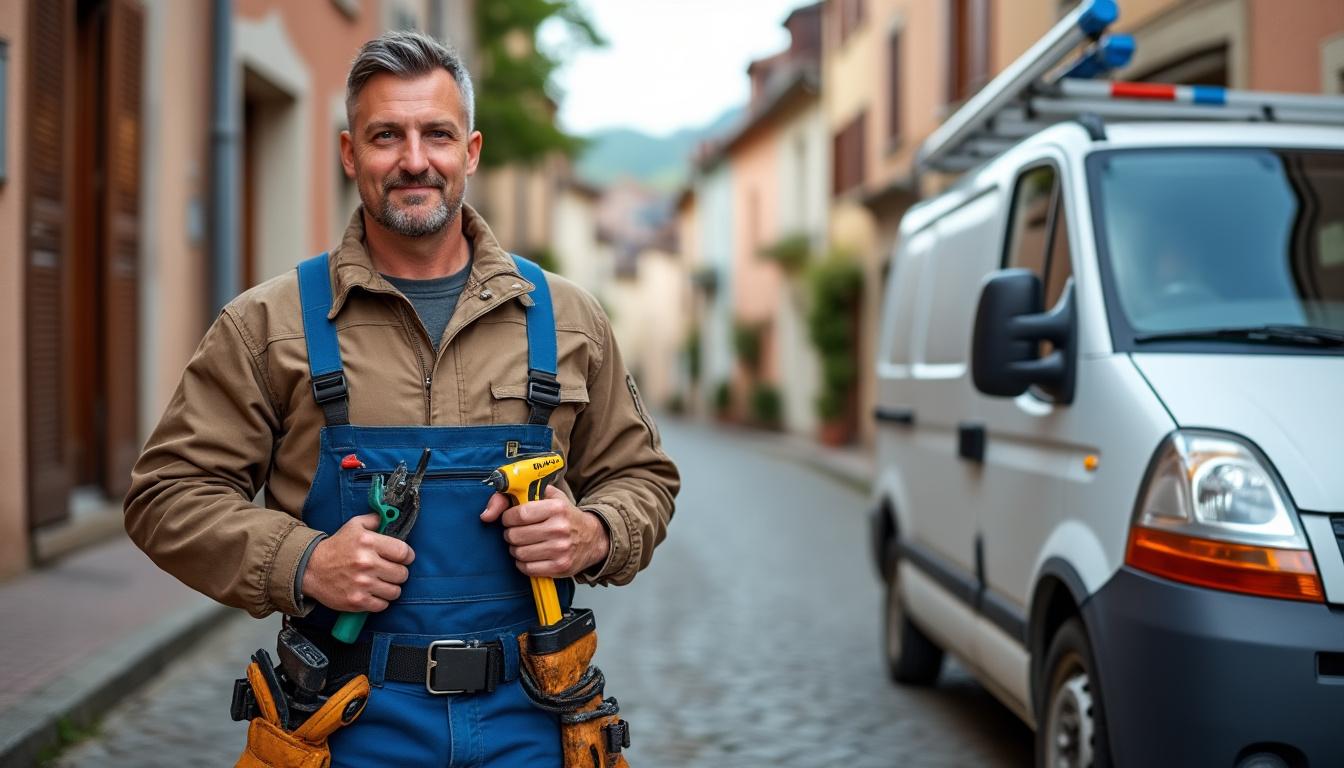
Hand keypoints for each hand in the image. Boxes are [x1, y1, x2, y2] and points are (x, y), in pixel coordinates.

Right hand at [301, 514, 414, 611]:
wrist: (310, 569)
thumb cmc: (336, 547)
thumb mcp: (354, 526)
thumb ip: (375, 519)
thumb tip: (393, 516)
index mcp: (368, 542)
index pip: (404, 552)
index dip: (407, 556)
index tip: (403, 558)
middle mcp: (366, 563)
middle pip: (402, 574)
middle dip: (398, 572)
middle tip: (389, 570)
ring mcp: (362, 584)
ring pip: (395, 591)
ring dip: (391, 587)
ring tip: (381, 582)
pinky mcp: (357, 601)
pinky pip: (382, 605)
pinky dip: (380, 601)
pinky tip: (373, 593)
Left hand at [479, 485, 609, 577]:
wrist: (593, 539)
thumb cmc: (564, 515)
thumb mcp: (546, 496)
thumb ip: (513, 496)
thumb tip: (485, 515)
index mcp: (556, 508)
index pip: (518, 514)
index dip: (507, 518)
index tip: (510, 518)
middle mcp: (559, 529)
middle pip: (515, 536)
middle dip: (510, 534)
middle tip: (518, 532)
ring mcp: (560, 550)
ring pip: (519, 553)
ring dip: (516, 549)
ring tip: (525, 543)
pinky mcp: (560, 567)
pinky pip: (527, 568)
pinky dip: (523, 563)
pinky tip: (531, 555)